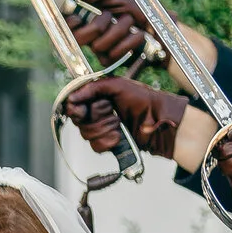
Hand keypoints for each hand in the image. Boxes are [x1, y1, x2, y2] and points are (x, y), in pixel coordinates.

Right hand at [60, 75, 188, 160]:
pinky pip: (96, 146)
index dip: (76, 109)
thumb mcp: (118, 86)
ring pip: (87, 134)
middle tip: (111, 114)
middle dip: (96, 119)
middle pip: (79, 121)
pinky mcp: (108, 142)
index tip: (82, 111)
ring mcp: (103, 128)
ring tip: (119, 125)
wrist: (159, 122)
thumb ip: (93, 88)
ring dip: (104, 130)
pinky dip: (108, 142)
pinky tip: (119, 137)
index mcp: (98, 96)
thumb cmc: (144, 100)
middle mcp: (98, 112)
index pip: (75, 103)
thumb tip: (72, 97)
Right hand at [67, 0, 155, 67]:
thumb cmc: (137, 8)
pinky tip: (137, 35)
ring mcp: (100, 49)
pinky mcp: (112, 60)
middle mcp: (90, 35)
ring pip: (99, 45)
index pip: (66, 24)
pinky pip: (113, 54)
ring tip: (130, 22)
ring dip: (119, 30)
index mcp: (87, 18)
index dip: (69, 23)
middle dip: (97, 25)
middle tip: (108, 16)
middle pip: (80, 37)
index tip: (77, 18)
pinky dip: (128, 41)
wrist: (157, 24)